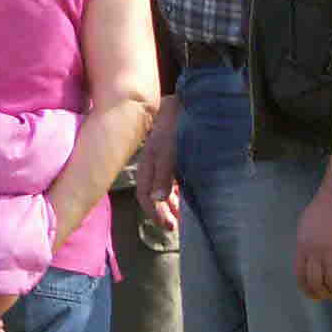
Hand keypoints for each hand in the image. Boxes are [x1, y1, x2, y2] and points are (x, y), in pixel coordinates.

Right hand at [134, 108, 180, 229]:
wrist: (184, 104)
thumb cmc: (174, 127)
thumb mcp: (168, 151)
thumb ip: (163, 175)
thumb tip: (158, 199)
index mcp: (148, 165)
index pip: (145, 195)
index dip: (154, 212)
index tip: (167, 225)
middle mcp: (154, 166)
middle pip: (154, 195)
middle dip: (163, 212)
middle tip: (175, 226)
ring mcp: (165, 162)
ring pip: (164, 189)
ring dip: (172, 204)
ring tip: (182, 217)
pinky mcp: (176, 158)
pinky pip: (174, 181)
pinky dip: (179, 193)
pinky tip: (186, 198)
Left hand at [293, 179, 331, 303]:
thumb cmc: (325, 208)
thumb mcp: (307, 226)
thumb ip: (308, 245)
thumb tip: (312, 261)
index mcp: (303, 247)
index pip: (301, 277)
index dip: (309, 291)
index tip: (316, 296)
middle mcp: (315, 252)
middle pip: (318, 282)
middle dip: (326, 294)